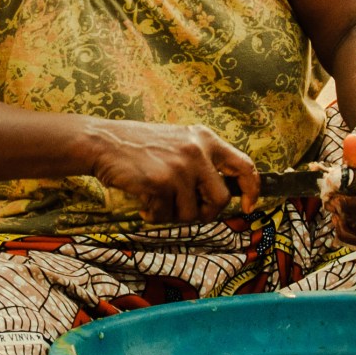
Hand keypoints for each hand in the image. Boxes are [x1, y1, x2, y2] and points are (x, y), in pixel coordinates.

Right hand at [88, 120, 258, 224]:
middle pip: (221, 200)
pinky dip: (153, 214)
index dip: (252, 190)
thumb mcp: (179, 142)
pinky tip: (143, 201)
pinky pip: (165, 215)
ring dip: (172, 214)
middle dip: (205, 212)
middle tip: (185, 210)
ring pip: (191, 213)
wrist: (103, 142)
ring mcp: (180, 167)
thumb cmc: (139, 146)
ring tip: (156, 199)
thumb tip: (225, 195)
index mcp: (205, 139)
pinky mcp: (161, 182)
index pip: (244, 166)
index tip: (249, 206)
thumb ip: (203, 162)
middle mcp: (197, 151)